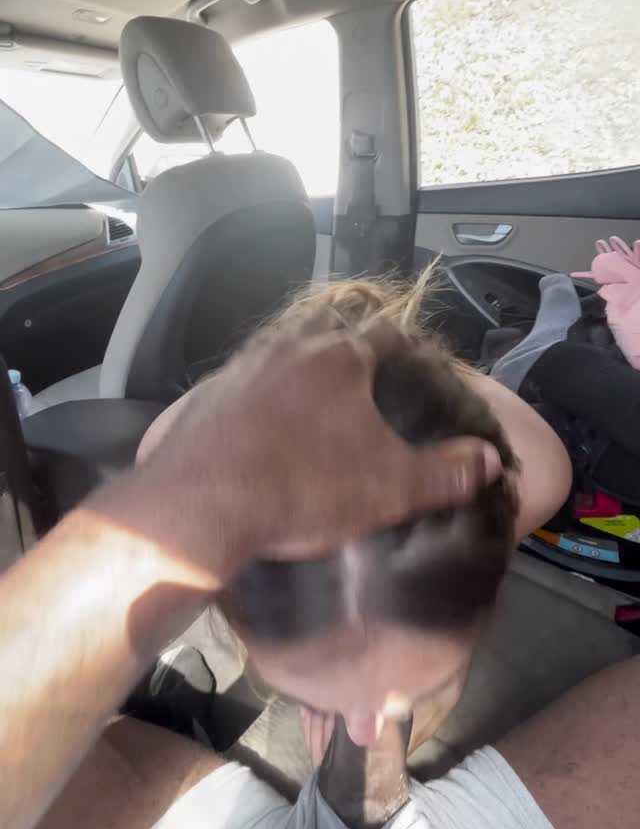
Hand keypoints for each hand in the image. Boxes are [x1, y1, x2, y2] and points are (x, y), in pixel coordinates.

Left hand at [116, 311, 500, 591]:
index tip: (413, 357)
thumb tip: (490, 458)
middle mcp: (289, 348)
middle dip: (348, 337)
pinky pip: (242, 378)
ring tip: (313, 388)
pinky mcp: (206, 395)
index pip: (384, 331)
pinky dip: (259, 388)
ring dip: (300, 358)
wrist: (201, 503)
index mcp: (340, 359)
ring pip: (280, 346)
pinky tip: (260, 417)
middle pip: (327, 325)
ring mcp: (242, 367)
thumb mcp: (391, 487)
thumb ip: (447, 471)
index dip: (404, 342)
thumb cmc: (304, 488)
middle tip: (362, 364)